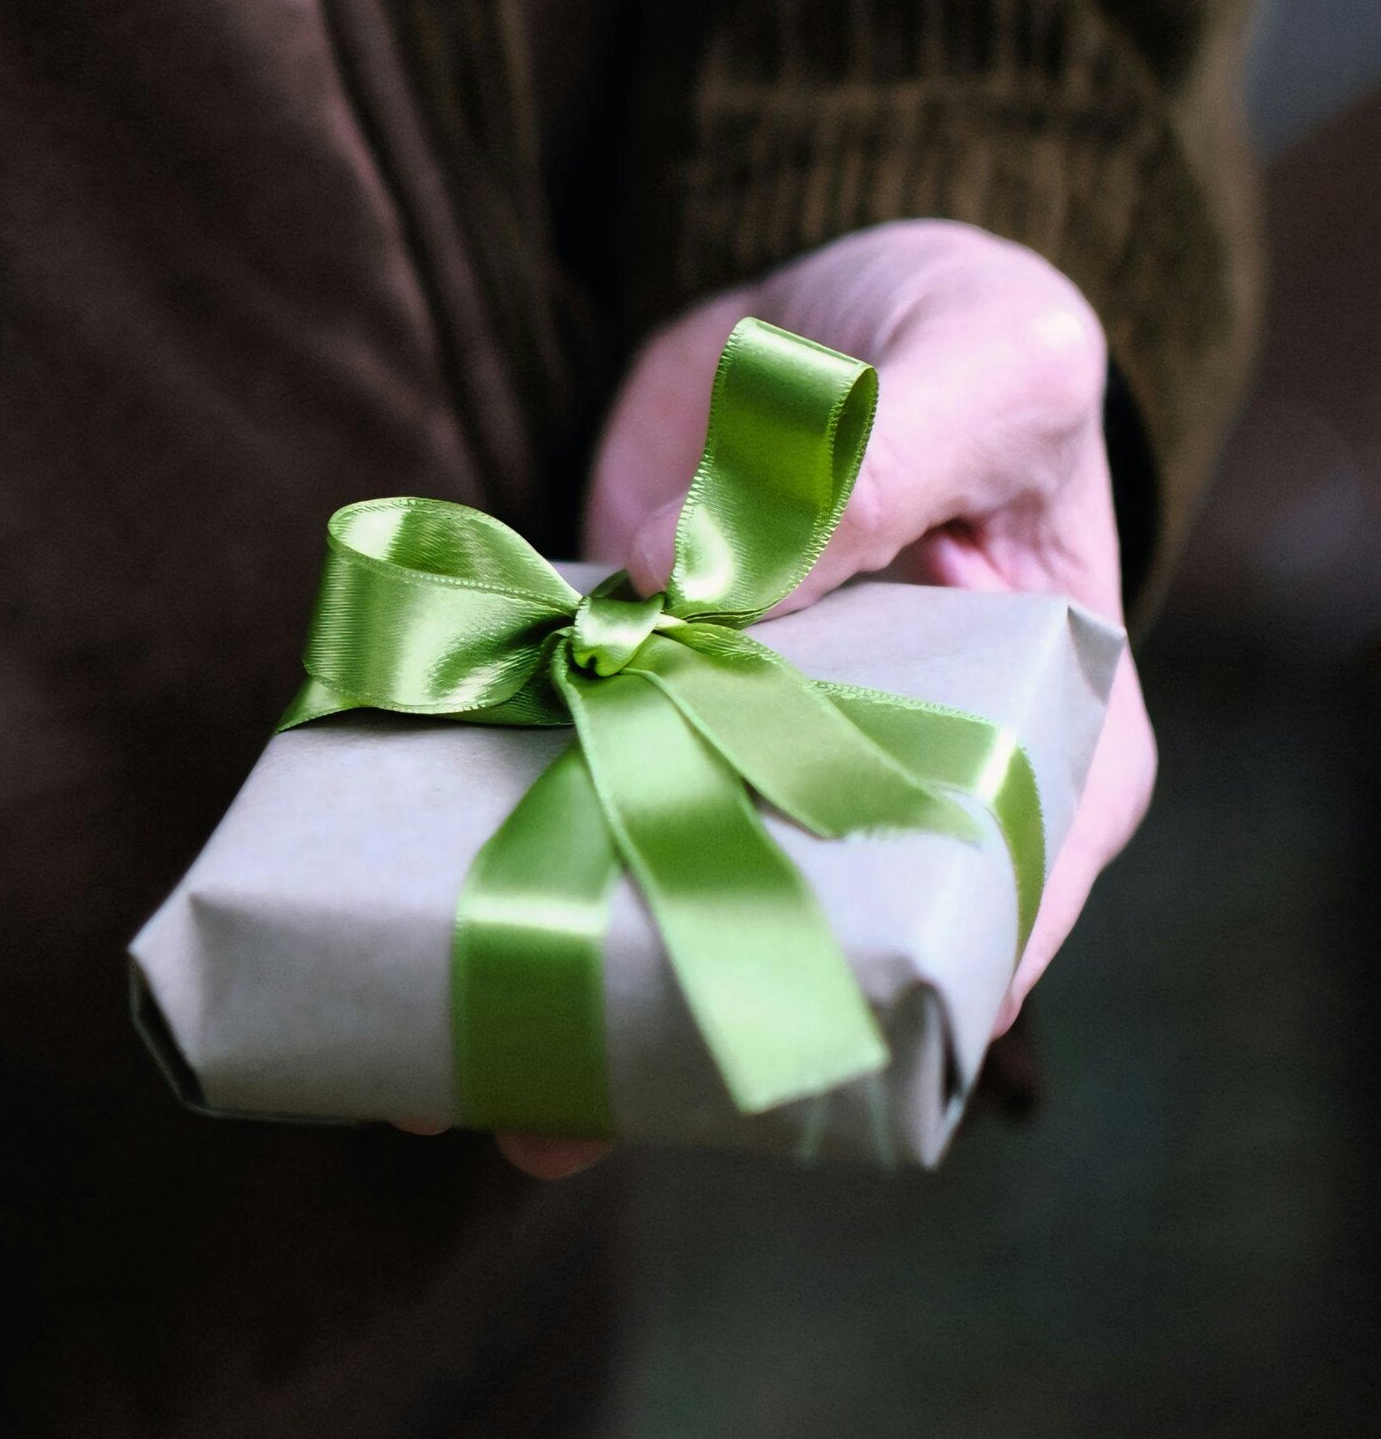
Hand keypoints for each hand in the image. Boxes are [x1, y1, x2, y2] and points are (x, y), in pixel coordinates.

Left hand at [497, 219, 1154, 1180]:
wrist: (819, 323)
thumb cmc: (962, 344)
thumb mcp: (989, 365)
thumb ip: (883, 457)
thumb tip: (693, 576)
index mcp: (1040, 748)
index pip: (993, 918)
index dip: (885, 1011)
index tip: (766, 1065)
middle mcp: (896, 797)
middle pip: (801, 954)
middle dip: (672, 1034)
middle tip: (547, 1115)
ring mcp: (756, 774)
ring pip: (666, 913)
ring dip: (556, 996)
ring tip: (438, 1082)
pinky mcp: (643, 728)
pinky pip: (571, 809)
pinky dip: (493, 866)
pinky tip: (399, 935)